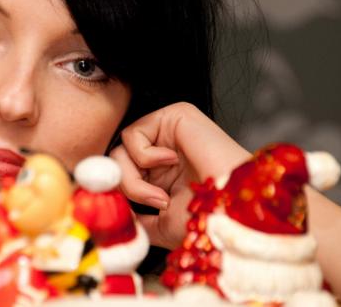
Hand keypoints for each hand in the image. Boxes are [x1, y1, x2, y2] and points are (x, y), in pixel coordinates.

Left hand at [110, 102, 249, 248]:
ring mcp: (168, 132)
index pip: (120, 174)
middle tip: (156, 203)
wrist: (232, 213)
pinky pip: (133, 134)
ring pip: (120, 150)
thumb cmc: (206, 221)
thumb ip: (132, 215)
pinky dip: (145, 157)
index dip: (118, 192)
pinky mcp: (174, 115)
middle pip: (116, 162)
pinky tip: (172, 162)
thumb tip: (108, 209)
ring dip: (135, 179)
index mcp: (160, 173)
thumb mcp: (158, 225)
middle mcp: (162, 150)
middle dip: (127, 188)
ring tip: (162, 195)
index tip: (130, 212)